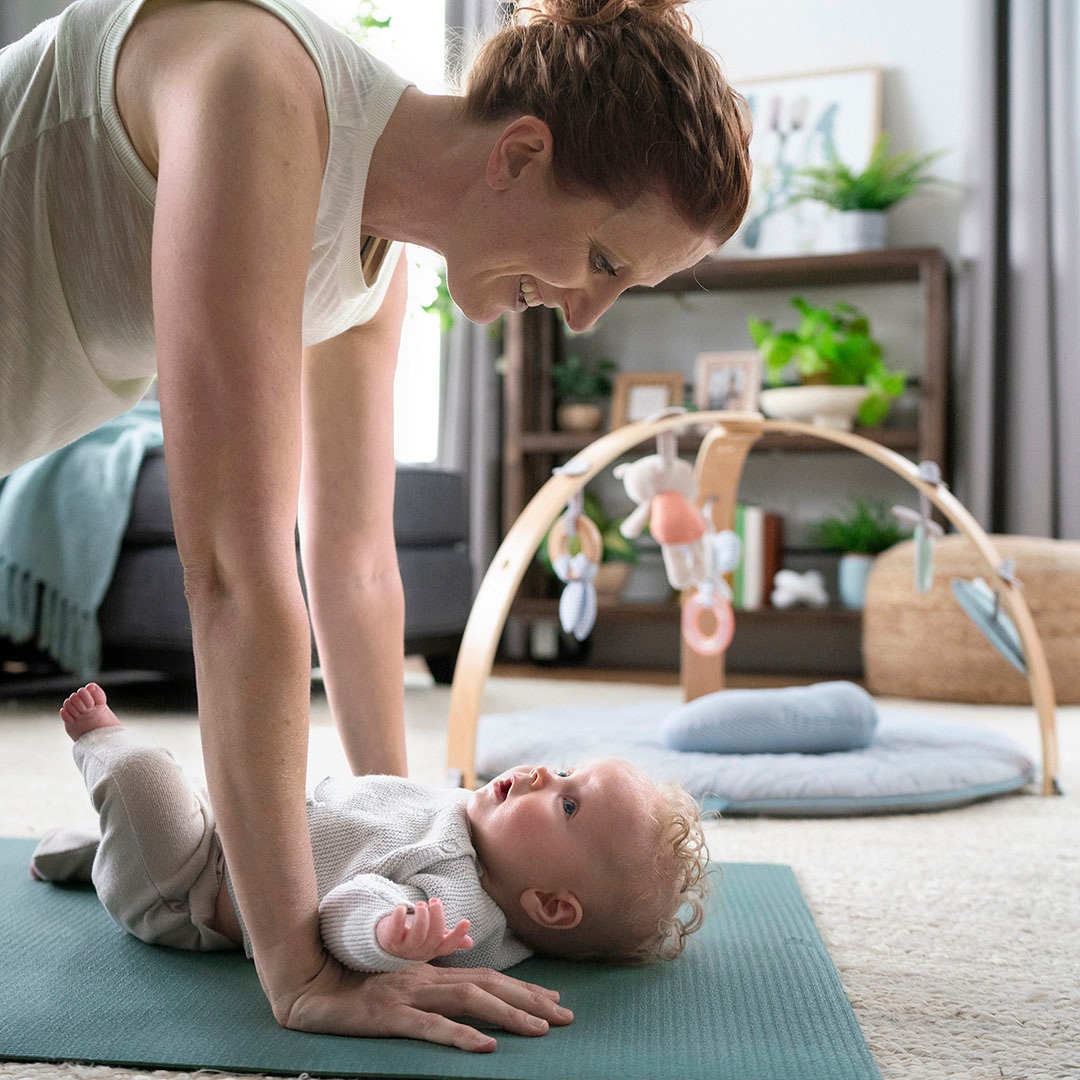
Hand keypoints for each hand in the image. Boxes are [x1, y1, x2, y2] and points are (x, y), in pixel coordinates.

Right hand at [272, 951, 573, 1051]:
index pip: (486, 978)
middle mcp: (426, 977)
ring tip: (541, 1031)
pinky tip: (486, 1047)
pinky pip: (431, 1026)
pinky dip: (461, 1036)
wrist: (308, 982)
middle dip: (530, 1001)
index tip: (552, 1001)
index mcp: (429, 971)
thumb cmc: (350, 982)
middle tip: (565, 1017)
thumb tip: (459, 988)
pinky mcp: (389, 1014)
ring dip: (510, 1015)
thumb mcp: (396, 983)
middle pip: (489, 986)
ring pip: (470, 1001)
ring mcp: (409, 993)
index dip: (521, 989)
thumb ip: (426, 983)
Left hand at [376, 899, 473, 961]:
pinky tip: (401, 907)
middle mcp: (420, 952)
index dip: (458, 936)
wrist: (388, 940)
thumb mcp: (432, 936)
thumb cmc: (415, 934)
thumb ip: (449, 937)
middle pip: (434, 938)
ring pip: (417, 936)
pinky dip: (398, 918)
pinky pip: (394, 932)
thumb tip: (470, 943)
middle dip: (437, 917)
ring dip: (421, 917)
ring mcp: (404, 948)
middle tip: (435, 901)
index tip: (466, 921)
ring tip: (420, 904)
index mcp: (433, 950)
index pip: (448, 946)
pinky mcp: (389, 941)